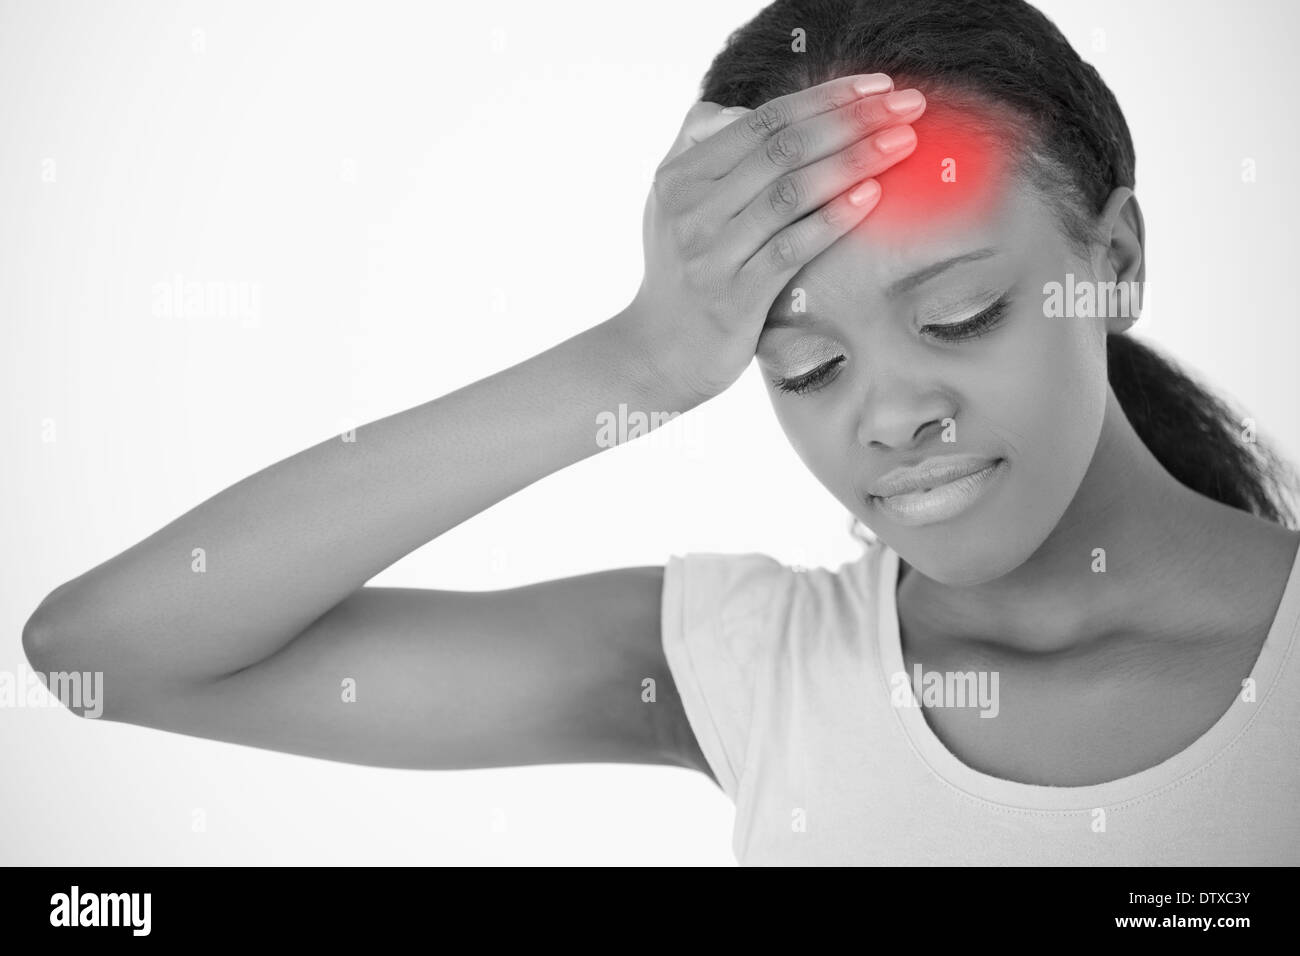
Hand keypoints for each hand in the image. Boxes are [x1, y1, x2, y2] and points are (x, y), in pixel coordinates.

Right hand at [620, 73, 925, 402]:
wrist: (656, 354)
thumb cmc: (679, 275)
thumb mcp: (671, 204)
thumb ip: (697, 148)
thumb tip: (739, 110)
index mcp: (681, 176)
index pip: (765, 122)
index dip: (826, 98)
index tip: (879, 86)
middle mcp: (691, 208)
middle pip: (783, 149)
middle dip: (852, 120)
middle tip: (908, 105)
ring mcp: (711, 253)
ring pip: (790, 192)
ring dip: (853, 161)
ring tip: (902, 142)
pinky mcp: (733, 297)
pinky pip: (791, 248)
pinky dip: (832, 218)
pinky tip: (871, 196)